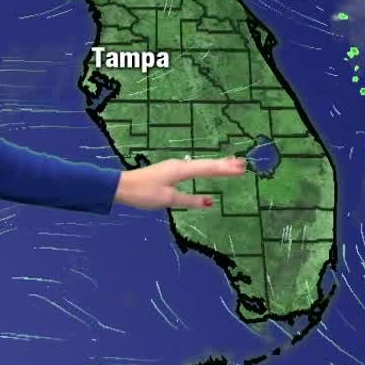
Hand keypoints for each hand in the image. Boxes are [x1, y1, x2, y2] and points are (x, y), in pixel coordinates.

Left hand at [114, 155, 246, 209]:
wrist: (121, 186)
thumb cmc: (143, 194)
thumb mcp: (168, 200)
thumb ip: (190, 200)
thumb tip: (210, 201)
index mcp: (181, 170)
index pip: (208, 169)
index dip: (225, 170)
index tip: (241, 169)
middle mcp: (180, 165)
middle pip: (206, 164)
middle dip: (225, 165)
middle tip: (243, 164)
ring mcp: (175, 167)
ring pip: (201, 165)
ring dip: (216, 164)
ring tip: (232, 163)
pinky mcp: (170, 171)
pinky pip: (194, 168)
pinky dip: (205, 168)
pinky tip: (208, 169)